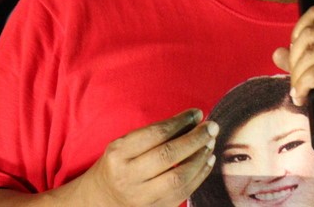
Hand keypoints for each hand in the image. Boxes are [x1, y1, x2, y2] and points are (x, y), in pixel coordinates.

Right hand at [71, 108, 218, 206]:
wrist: (101, 199)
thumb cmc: (119, 164)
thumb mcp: (125, 143)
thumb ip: (155, 132)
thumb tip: (194, 119)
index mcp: (119, 154)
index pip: (155, 134)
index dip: (180, 122)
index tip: (197, 113)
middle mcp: (128, 176)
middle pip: (169, 155)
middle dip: (196, 139)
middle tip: (212, 126)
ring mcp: (141, 197)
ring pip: (179, 178)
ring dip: (200, 157)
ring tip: (211, 143)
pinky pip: (184, 193)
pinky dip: (200, 175)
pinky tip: (208, 160)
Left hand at [271, 6, 313, 155]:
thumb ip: (305, 62)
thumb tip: (277, 52)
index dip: (298, 32)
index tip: (296, 56)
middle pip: (310, 33)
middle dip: (295, 60)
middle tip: (295, 82)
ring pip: (312, 52)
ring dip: (297, 76)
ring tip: (299, 93)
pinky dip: (304, 84)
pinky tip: (303, 96)